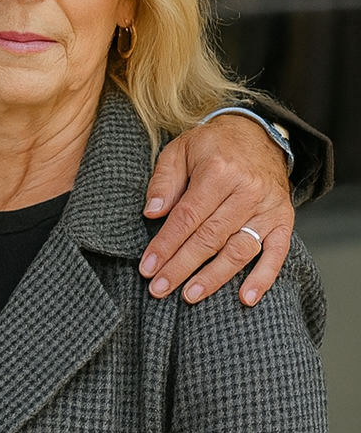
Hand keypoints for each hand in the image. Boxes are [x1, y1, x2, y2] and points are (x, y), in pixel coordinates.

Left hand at [139, 116, 293, 305]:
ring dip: (214, 277)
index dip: (166, 245)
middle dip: (181, 267)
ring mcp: (268, 207)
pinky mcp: (284, 219)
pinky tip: (245, 298)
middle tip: (159, 288)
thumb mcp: (180, 150)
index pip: (187, 217)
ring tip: (190, 295)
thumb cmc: (213, 146)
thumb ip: (164, 182)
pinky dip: (263, 278)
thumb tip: (151, 213)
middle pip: (210, 238)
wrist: (259, 134)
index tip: (148, 267)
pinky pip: (276, 253)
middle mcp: (246, 191)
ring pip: (239, 250)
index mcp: (218, 171)